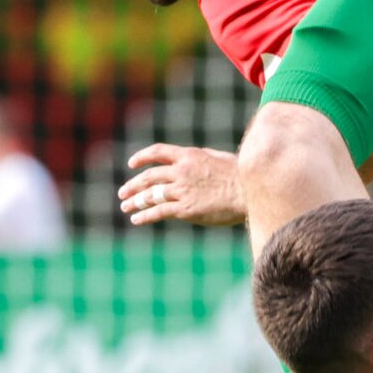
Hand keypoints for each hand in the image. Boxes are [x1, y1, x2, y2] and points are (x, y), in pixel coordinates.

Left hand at [118, 143, 244, 226]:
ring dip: (135, 201)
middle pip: (149, 177)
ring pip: (150, 195)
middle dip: (133, 185)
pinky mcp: (185, 209)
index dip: (142, 157)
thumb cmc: (241, 175)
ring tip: (126, 207)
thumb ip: (202, 160)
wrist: (249, 191)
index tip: (132, 164)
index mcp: (189, 156)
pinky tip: (136, 220)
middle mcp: (181, 171)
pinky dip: (145, 216)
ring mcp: (181, 190)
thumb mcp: (218, 158)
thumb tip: (194, 162)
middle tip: (124, 192)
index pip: (158, 152)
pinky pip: (158, 212)